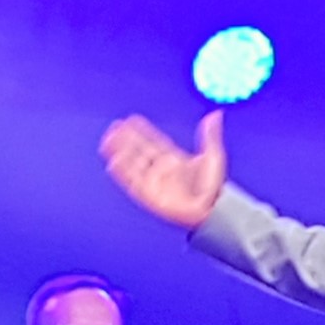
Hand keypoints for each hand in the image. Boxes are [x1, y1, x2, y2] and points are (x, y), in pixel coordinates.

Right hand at [99, 112, 226, 229]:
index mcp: (174, 159)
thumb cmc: (213, 187)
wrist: (211, 209)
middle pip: (139, 151)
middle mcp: (161, 169)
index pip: (153, 141)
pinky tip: (113, 161)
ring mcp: (154, 181)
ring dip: (121, 152)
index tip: (131, 120)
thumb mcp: (213, 156)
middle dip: (126, 139)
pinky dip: (123, 172)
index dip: (142, 131)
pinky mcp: (149, 194)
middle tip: (114, 126)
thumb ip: (210, 135)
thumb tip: (216, 115)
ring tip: (108, 140)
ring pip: (133, 164)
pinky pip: (132, 182)